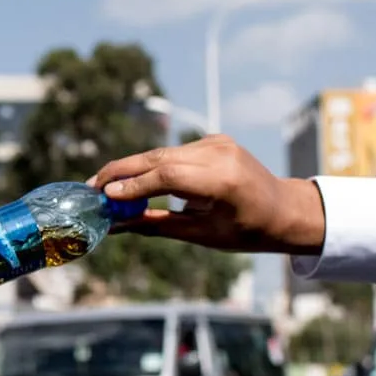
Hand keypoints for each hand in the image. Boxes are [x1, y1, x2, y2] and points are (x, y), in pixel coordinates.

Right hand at [87, 134, 324, 254]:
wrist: (284, 209)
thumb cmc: (246, 231)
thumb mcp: (201, 235)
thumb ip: (156, 225)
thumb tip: (117, 225)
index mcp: (222, 181)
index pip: (166, 176)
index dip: (132, 186)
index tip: (104, 197)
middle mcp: (219, 154)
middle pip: (158, 157)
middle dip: (121, 171)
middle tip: (92, 187)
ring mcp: (217, 143)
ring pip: (162, 153)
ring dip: (132, 168)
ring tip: (105, 185)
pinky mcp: (214, 140)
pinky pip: (174, 153)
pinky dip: (152, 165)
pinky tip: (133, 179)